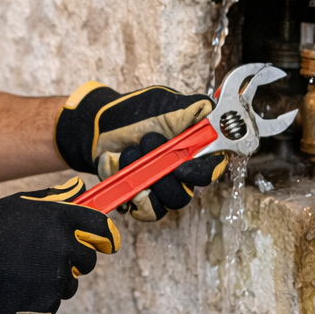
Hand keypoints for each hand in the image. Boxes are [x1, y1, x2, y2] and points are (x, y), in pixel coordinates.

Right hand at [0, 178, 119, 313]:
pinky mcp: (47, 302)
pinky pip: (53, 301)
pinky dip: (40, 296)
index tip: (105, 242)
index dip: (105, 236)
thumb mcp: (19, 204)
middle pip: (89, 259)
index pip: (102, 228)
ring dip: (56, 279)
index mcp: (60, 219)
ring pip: (70, 283)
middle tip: (49, 256)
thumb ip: (54, 198)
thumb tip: (79, 189)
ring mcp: (56, 278)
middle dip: (75, 259)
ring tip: (25, 271)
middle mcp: (63, 247)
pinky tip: (18, 285)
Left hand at [53, 82, 222, 220]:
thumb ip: (192, 108)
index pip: (213, 168)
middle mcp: (184, 171)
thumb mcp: (165, 102)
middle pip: (189, 192)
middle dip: (164, 172)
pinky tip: (124, 170)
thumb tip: (212, 112)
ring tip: (131, 151)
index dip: (202, 173)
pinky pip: (148, 211)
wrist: (101, 126)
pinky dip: (134, 191)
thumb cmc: (135, 112)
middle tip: (147, 142)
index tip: (181, 168)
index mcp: (196, 148)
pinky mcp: (145, 199)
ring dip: (147, 176)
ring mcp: (164, 187)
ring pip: (170, 202)